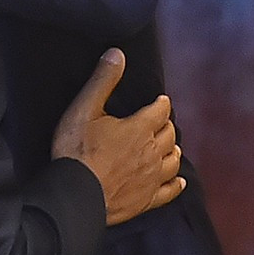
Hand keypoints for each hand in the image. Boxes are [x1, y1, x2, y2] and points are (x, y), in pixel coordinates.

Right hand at [50, 50, 184, 226]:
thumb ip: (102, 81)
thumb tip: (117, 54)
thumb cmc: (76, 151)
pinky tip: (178, 181)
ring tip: (168, 146)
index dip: (161, 103)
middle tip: (160, 122)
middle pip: (170, 135)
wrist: (75, 195)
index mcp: (140, 128)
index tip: (159, 101)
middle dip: (166, 126)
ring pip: (173, 161)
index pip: (161, 110)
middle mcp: (152, 152)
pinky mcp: (146, 200)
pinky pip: (169, 192)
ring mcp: (151, 178)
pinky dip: (176, 184)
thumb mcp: (84, 109)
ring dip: (172, 150)